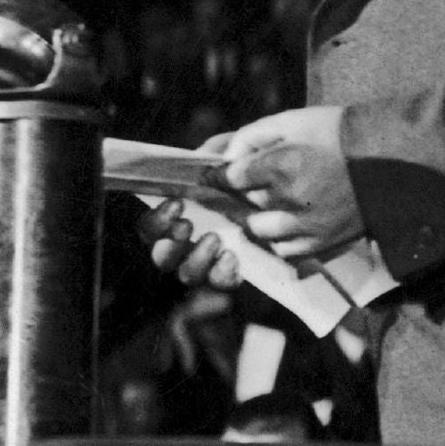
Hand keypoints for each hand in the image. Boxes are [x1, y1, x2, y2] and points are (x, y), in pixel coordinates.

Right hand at [142, 131, 248, 287]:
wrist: (294, 206)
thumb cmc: (257, 183)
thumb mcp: (239, 163)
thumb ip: (219, 158)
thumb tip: (204, 158)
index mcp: (177, 222)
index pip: (151, 228)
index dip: (156, 220)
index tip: (176, 204)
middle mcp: (186, 248)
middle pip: (161, 256)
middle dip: (169, 243)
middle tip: (186, 226)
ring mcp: (206, 268)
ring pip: (186, 274)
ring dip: (196, 258)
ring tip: (214, 239)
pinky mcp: (229, 281)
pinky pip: (218, 288)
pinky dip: (222, 274)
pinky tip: (232, 257)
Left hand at [221, 105, 364, 267]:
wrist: (393, 158)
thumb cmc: (341, 133)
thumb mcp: (294, 120)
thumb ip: (253, 136)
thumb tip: (226, 157)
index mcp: (282, 165)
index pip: (230, 177)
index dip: (220, 173)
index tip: (218, 173)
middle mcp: (290, 200)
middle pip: (245, 201)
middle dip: (245, 190)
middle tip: (255, 180)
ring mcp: (307, 225)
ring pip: (259, 229)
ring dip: (259, 216)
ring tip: (272, 203)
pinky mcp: (323, 242)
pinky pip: (284, 249)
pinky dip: (279, 238)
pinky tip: (288, 222)